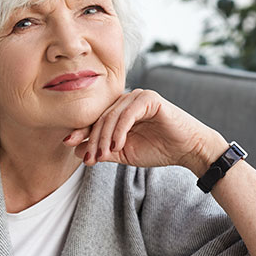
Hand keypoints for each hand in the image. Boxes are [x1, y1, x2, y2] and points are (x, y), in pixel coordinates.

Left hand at [63, 89, 226, 174]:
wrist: (188, 150)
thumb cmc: (158, 150)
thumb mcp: (124, 153)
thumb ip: (103, 151)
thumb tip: (76, 151)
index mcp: (118, 111)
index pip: (95, 120)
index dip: (80, 131)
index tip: (68, 144)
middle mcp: (126, 100)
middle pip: (100, 118)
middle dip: (91, 139)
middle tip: (89, 159)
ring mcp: (137, 97)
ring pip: (112, 116)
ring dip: (104, 138)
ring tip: (102, 155)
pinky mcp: (150, 98)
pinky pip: (128, 114)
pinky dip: (120, 130)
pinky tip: (117, 145)